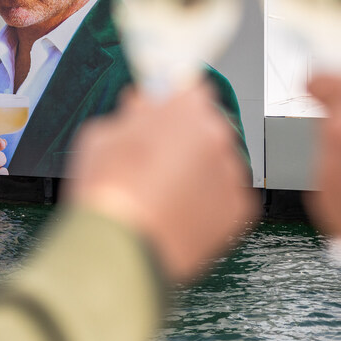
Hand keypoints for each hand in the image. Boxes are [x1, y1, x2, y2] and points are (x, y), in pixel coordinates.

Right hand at [63, 84, 256, 284]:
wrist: (121, 251)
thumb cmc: (107, 192)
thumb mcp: (101, 135)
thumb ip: (131, 114)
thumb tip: (141, 106)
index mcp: (184, 110)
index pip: (191, 88)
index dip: (173, 101)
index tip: (162, 111)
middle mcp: (217, 136)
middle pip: (206, 126)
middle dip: (184, 137)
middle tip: (155, 160)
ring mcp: (231, 174)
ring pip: (217, 162)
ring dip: (197, 171)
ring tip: (163, 195)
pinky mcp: (239, 210)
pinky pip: (225, 195)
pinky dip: (207, 202)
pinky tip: (177, 214)